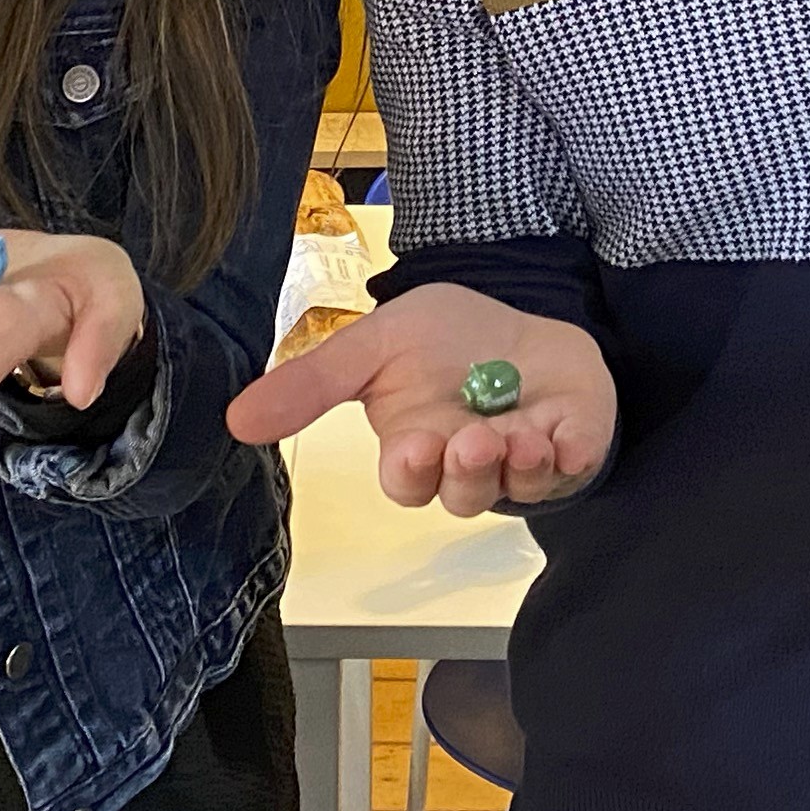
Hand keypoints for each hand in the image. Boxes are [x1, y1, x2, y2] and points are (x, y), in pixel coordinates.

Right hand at [225, 282, 611, 514]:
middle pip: (461, 493)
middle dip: (466, 472)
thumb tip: (235, 420)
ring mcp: (524, 461)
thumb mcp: (375, 342)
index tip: (413, 445)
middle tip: (472, 442)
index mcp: (417, 447)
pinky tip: (557, 434)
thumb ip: (312, 382)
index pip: (407, 479)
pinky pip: (573, 466)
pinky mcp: (574, 447)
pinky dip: (568, 454)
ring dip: (516, 465)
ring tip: (515, 434)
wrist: (521, 317)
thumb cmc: (446, 338)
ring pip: (516, 486)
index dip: (411, 469)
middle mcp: (468, 466)